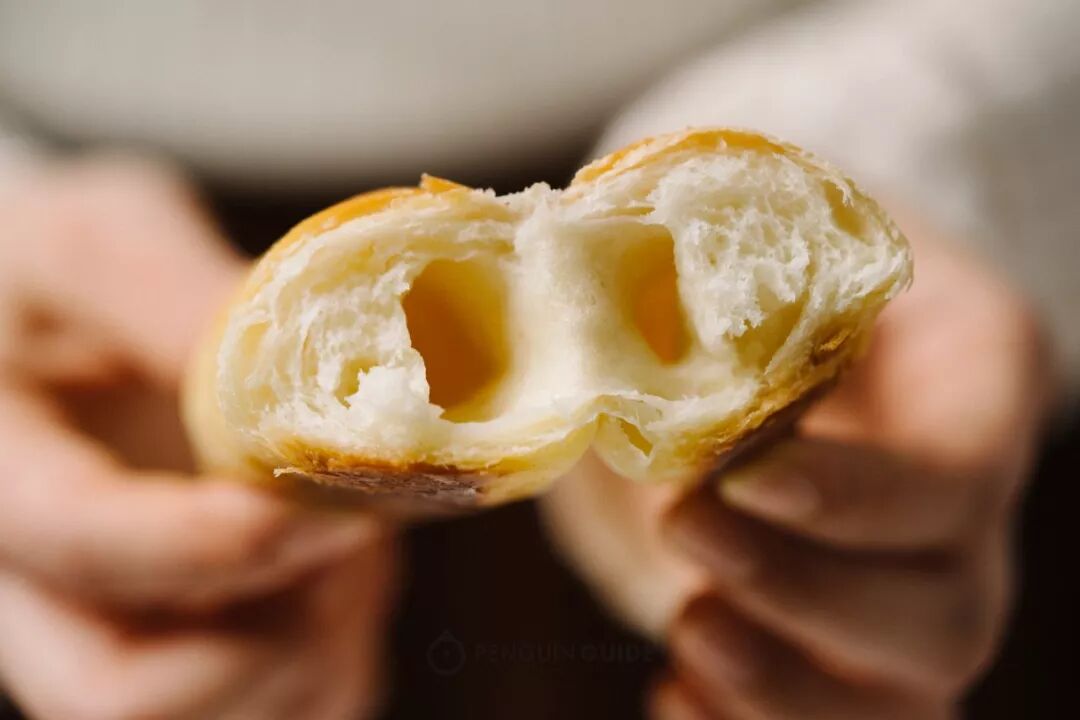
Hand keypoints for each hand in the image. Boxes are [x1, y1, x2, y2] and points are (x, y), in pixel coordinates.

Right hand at [0, 157, 396, 718]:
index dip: (209, 542)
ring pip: (215, 712)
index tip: (322, 502)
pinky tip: (344, 570)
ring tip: (349, 533)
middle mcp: (34, 584)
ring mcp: (104, 629)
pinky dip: (337, 658)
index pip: (75, 544)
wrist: (54, 327)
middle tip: (347, 533)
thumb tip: (306, 352)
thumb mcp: (98, 240)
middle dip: (270, 632)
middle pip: (128, 691)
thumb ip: (174, 290)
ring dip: (318, 642)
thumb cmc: (55, 277)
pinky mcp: (177, 646)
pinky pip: (276, 707)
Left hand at [542, 220, 1050, 718]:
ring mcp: (918, 581)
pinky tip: (675, 689)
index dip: (855, 497)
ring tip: (687, 628)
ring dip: (789, 688)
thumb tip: (618, 368)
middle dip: (807, 595)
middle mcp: (967, 504)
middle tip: (688, 532)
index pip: (956, 472)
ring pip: (908, 694)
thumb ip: (721, 291)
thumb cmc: (766, 264)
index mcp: (973, 376)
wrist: (762, 321)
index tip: (743, 477)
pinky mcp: (855, 640)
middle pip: (944, 610)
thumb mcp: (758, 240)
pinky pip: (843, 716)